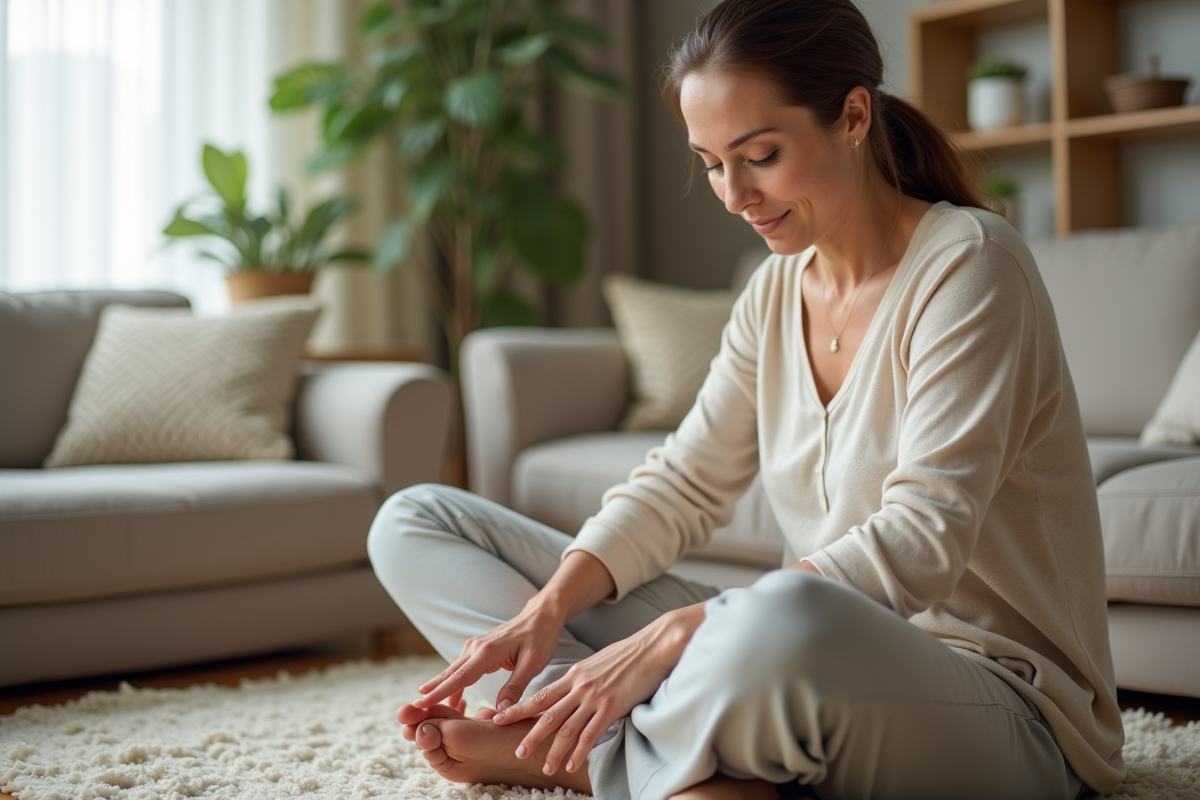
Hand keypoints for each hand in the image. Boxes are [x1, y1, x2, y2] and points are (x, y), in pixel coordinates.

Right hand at [416, 551, 616, 711]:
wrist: (540, 617)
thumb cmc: (539, 639)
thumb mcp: (533, 664)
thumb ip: (515, 687)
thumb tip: (501, 713)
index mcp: (487, 652)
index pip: (459, 676)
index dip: (439, 692)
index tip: (420, 703)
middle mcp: (475, 647)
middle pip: (449, 674)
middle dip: (430, 692)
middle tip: (410, 710)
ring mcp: (473, 647)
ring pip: (451, 671)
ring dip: (437, 688)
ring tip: (420, 706)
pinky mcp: (475, 649)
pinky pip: (459, 669)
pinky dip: (448, 682)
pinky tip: (440, 695)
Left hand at [493, 602, 705, 775]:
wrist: (652, 646)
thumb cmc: (629, 654)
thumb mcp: (598, 663)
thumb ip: (583, 678)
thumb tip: (575, 690)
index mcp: (574, 674)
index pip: (541, 695)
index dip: (520, 708)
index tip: (501, 718)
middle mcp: (579, 686)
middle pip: (548, 714)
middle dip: (531, 735)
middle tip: (517, 752)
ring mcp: (594, 697)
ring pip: (567, 728)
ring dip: (554, 750)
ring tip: (545, 767)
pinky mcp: (611, 707)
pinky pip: (591, 733)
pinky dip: (579, 751)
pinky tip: (572, 764)